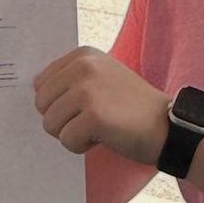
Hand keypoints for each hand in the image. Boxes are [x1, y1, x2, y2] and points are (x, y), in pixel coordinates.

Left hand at [33, 47, 170, 165]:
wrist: (168, 126)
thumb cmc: (133, 108)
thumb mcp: (103, 78)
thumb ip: (71, 79)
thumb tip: (35, 89)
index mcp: (83, 55)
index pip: (41, 83)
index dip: (59, 104)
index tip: (85, 106)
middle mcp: (83, 67)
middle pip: (41, 105)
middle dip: (62, 120)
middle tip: (92, 120)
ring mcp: (87, 90)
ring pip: (50, 124)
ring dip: (72, 134)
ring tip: (99, 128)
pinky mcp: (93, 116)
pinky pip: (66, 140)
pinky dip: (82, 146)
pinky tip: (104, 137)